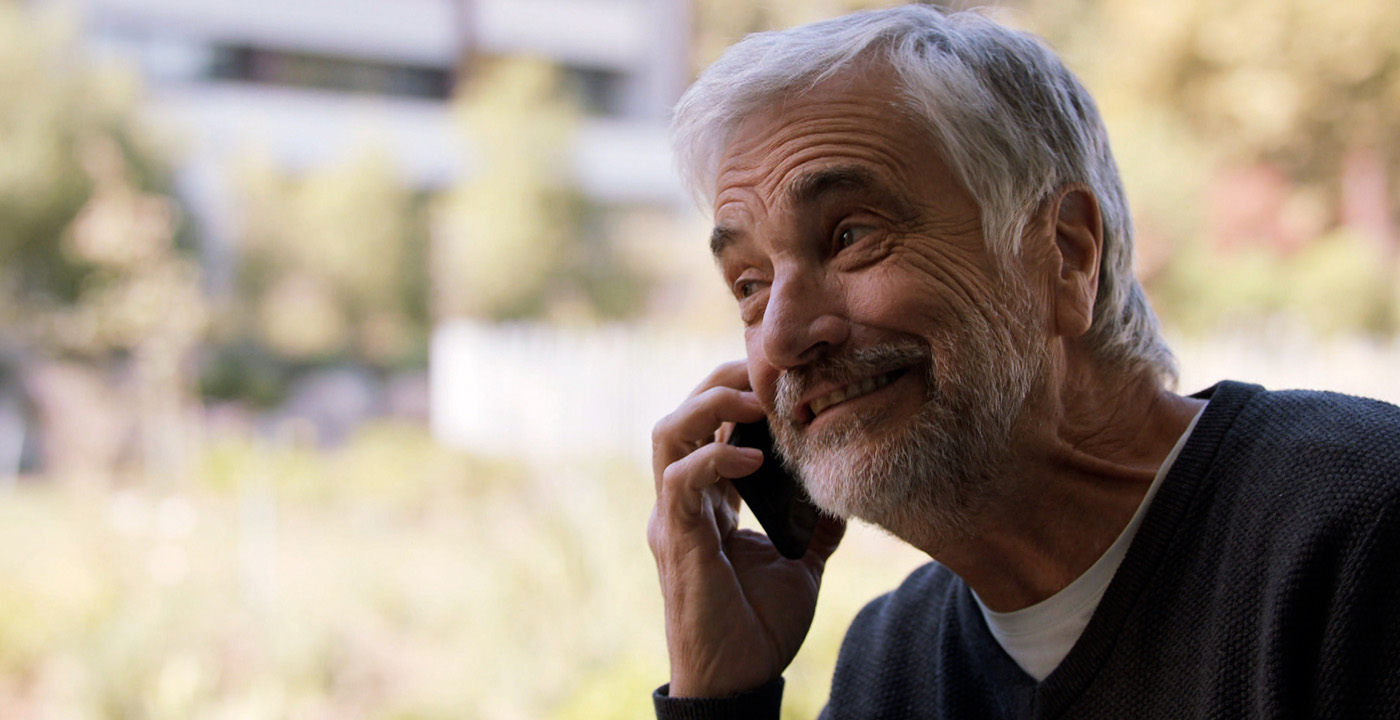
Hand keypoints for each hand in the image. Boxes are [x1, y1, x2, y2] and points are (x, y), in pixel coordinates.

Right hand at [648, 360, 845, 697]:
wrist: (739, 681)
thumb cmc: (761, 628)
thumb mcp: (801, 563)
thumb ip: (814, 525)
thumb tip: (843, 491)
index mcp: (708, 502)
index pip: (706, 427)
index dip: (736, 393)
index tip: (783, 382)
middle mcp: (683, 502)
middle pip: (680, 414)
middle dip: (720, 382)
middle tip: (767, 373)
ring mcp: (674, 518)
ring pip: (666, 433)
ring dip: (708, 404)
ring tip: (755, 400)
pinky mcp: (676, 540)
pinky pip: (681, 481)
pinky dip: (713, 456)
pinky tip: (754, 457)